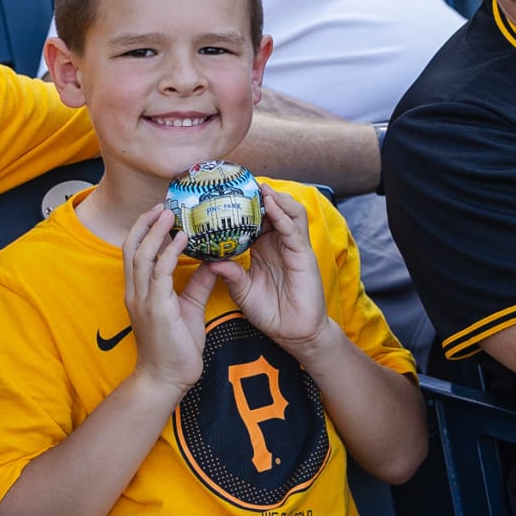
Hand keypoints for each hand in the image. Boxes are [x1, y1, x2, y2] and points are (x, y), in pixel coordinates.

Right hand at [122, 207, 217, 398]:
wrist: (166, 379)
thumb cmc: (175, 349)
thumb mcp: (188, 309)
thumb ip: (195, 285)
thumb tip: (210, 263)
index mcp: (139, 292)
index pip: (134, 253)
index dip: (143, 230)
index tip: (159, 214)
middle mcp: (136, 292)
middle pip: (131, 247)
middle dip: (145, 224)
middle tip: (163, 206)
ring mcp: (143, 299)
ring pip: (141, 255)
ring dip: (155, 231)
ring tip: (171, 214)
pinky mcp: (156, 307)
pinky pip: (159, 272)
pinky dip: (169, 252)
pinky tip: (183, 239)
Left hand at [207, 185, 329, 354]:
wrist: (294, 334)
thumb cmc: (270, 312)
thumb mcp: (243, 292)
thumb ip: (230, 275)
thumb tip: (211, 261)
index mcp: (263, 248)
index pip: (254, 218)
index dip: (243, 204)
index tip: (224, 192)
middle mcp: (279, 243)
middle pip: (272, 208)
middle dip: (259, 194)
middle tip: (241, 181)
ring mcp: (293, 247)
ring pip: (288, 211)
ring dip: (274, 198)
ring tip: (259, 187)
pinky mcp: (304, 255)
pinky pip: (293, 229)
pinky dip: (282, 215)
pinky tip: (271, 205)